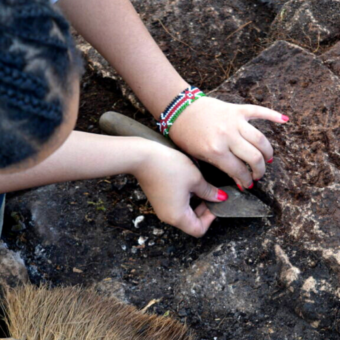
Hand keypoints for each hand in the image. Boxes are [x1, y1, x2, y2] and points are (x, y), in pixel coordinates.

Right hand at [134, 140, 227, 236]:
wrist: (142, 157)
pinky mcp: (158, 199)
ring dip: (195, 203)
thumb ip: (210, 191)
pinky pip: (176, 205)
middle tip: (211, 193)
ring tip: (200, 186)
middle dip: (204, 210)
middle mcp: (168, 216)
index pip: (199, 229)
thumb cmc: (168, 167)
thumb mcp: (195, 179)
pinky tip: (189, 183)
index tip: (216, 202)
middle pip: (191, 223)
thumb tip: (220, 197)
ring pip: (184, 213)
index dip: (210, 218)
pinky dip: (186, 198)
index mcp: (178, 217)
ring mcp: (162, 208)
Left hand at [169, 97, 288, 189]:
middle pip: (254, 157)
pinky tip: (285, 120)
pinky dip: (273, 115)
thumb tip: (239, 180)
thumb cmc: (185, 135)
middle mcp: (227, 136)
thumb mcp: (197, 157)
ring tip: (267, 160)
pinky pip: (259, 111)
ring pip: (260, 139)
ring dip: (267, 152)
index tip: (247, 185)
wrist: (179, 110)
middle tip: (257, 175)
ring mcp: (234, 121)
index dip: (245, 181)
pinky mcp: (236, 109)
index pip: (239, 171)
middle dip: (259, 171)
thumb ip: (219, 168)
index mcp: (215, 151)